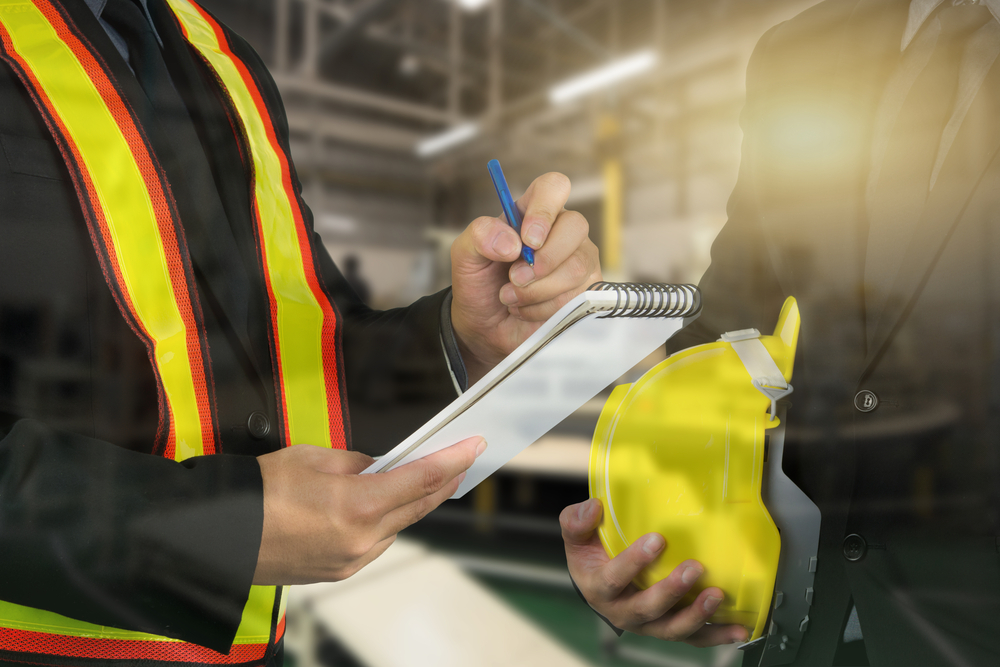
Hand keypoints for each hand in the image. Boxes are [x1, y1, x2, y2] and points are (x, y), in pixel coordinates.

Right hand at [253, 436, 485, 584]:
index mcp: (357, 504)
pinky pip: (376, 544)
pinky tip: (378, 507)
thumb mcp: (313, 457)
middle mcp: (361, 539)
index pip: (422, 478)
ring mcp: (351, 560)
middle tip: (460, 461)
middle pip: (418, 506)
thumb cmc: (257, 492)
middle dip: (442, 481)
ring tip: (416, 479)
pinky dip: (384, 523)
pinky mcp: (339, 572)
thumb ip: (358, 462)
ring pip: (398, 527)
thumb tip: (383, 466)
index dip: (454, 460)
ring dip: (411, 503)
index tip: (474, 447)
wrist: (216, 535)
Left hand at [451, 172, 601, 383]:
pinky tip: (526, 309)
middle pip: (576, 226)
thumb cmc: (479, 283)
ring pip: (576, 267)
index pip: (553, 187)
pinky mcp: (584, 291)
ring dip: (537, 290)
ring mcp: (578, 260)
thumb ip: (480, 236)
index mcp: (532, 212)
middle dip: (544, 259)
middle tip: (514, 278)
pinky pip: (577, 297)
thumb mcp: (465, 255)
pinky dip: (543, 308)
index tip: (527, 241)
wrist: (485, 326)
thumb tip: (511, 242)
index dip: (544, 210)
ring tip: (511, 297)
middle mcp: (561, 231)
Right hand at [561, 498, 748, 645]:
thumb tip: (594, 507)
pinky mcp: (667, 628)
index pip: (613, 579)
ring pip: (671, 628)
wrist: (598, 584)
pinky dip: (715, 634)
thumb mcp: (576, 537)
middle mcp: (622, 612)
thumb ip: (577, 521)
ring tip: (716, 597)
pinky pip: (692, 637)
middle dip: (671, 591)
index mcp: (598, 588)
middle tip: (694, 568)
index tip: (656, 540)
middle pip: (646, 608)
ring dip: (696, 615)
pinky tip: (736, 628)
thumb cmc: (591, 556)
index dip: (634, 562)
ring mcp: (647, 624)